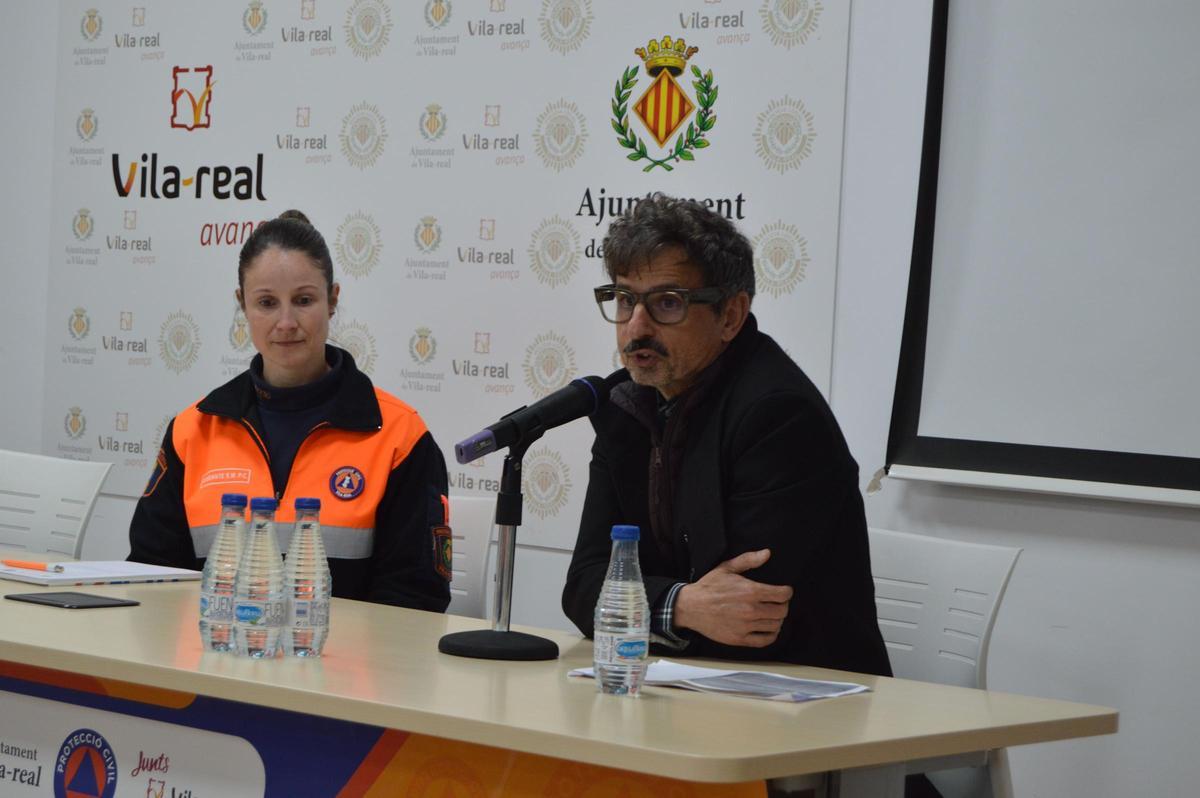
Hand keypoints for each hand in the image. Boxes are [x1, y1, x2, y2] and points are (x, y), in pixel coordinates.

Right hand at [673, 549, 793, 647]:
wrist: (690, 607)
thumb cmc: (709, 586)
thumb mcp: (727, 568)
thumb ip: (749, 560)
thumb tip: (767, 553)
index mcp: (750, 591)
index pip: (783, 595)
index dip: (787, 592)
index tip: (784, 591)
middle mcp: (751, 610)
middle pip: (782, 611)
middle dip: (783, 605)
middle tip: (778, 603)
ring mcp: (746, 626)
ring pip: (775, 625)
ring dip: (777, 619)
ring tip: (772, 614)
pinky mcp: (740, 639)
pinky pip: (765, 640)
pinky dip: (771, 635)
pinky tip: (769, 629)